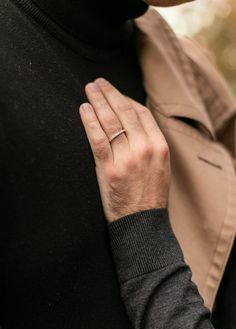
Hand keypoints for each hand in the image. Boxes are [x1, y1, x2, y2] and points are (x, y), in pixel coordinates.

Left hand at [79, 78, 170, 222]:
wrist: (142, 224)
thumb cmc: (150, 196)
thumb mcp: (160, 167)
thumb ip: (150, 145)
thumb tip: (133, 126)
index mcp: (160, 147)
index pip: (142, 113)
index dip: (126, 98)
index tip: (115, 92)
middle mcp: (145, 149)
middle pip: (125, 112)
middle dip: (110, 93)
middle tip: (98, 82)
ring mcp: (127, 159)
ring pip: (111, 122)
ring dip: (98, 101)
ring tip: (90, 88)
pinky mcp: (109, 170)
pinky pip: (97, 140)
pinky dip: (89, 122)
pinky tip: (83, 109)